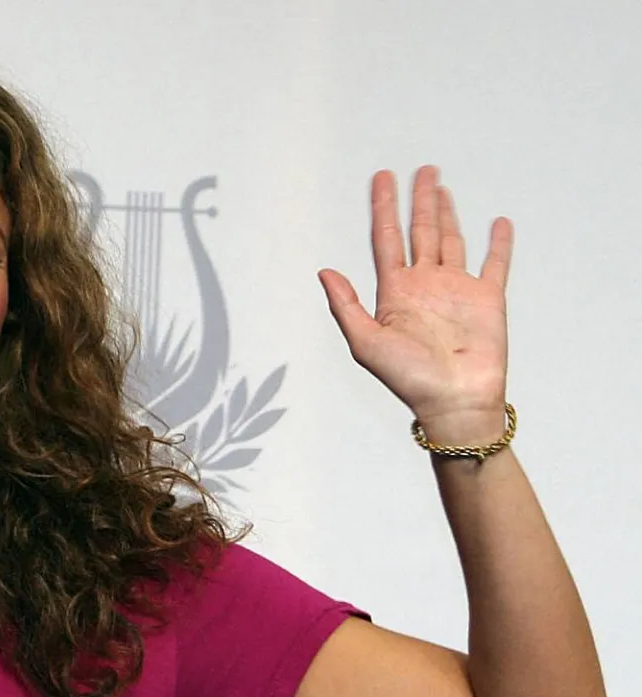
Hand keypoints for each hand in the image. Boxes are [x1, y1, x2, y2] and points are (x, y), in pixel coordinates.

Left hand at [318, 166, 513, 442]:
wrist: (453, 401)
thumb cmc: (408, 379)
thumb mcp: (366, 343)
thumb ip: (346, 306)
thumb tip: (324, 271)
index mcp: (394, 293)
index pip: (386, 239)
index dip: (383, 208)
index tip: (381, 178)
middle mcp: (425, 286)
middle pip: (420, 231)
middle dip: (418, 201)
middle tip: (420, 170)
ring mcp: (456, 290)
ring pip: (450, 239)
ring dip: (447, 212)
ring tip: (442, 185)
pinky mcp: (487, 299)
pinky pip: (495, 264)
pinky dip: (498, 243)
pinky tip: (498, 222)